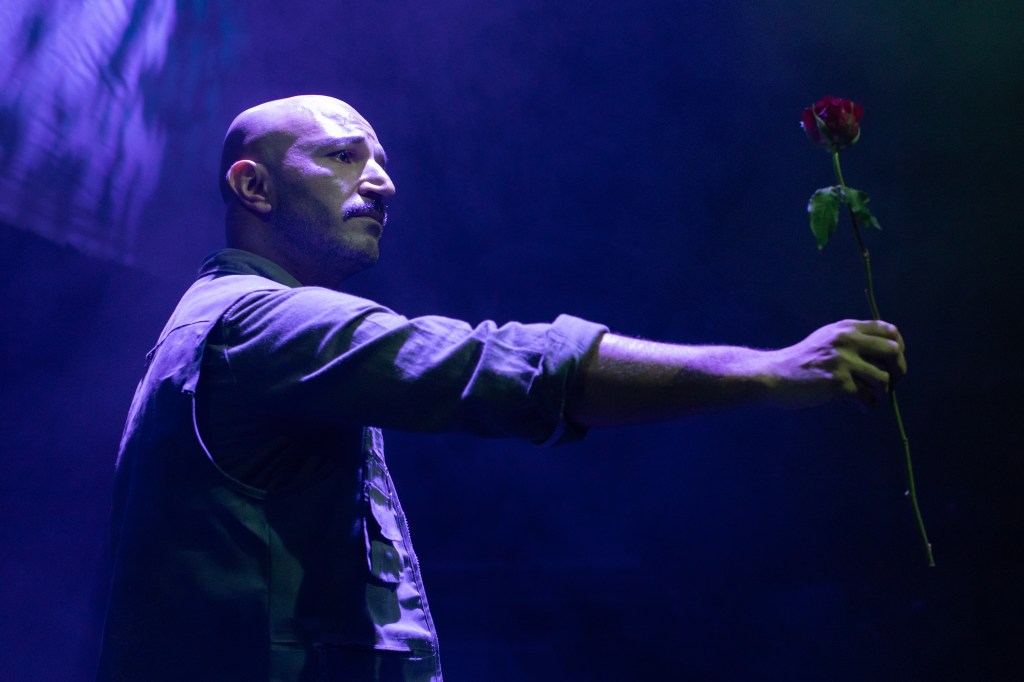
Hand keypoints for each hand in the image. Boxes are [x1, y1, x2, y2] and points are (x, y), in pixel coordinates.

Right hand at [767, 319, 906, 408]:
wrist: (775, 375)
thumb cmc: (803, 361)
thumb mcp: (827, 339)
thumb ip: (852, 339)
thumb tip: (888, 354)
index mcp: (846, 328)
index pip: (889, 331)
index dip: (899, 348)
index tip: (892, 363)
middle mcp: (847, 340)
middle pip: (893, 352)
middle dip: (899, 371)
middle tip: (892, 384)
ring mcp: (842, 361)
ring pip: (883, 378)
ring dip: (882, 392)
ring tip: (871, 399)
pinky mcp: (837, 383)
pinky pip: (866, 396)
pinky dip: (868, 405)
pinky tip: (862, 408)